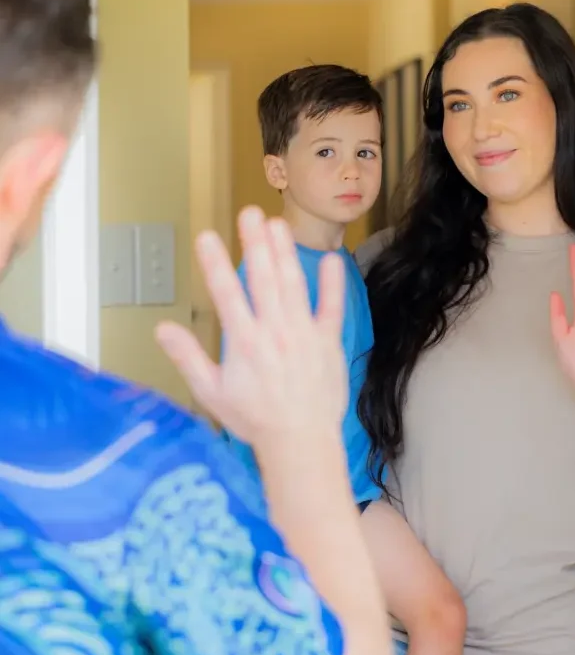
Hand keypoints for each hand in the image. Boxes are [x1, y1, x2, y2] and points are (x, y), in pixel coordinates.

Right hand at [155, 206, 347, 445]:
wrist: (301, 441)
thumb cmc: (255, 419)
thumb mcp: (212, 393)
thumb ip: (188, 358)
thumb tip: (162, 329)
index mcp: (244, 343)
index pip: (226, 295)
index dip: (215, 264)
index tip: (206, 236)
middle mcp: (274, 332)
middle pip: (263, 280)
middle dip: (256, 244)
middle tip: (250, 213)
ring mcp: (304, 334)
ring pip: (294, 285)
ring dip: (286, 253)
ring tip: (278, 224)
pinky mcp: (329, 342)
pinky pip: (332, 307)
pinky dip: (332, 284)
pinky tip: (332, 259)